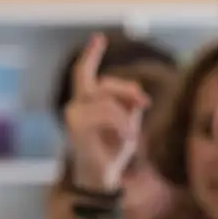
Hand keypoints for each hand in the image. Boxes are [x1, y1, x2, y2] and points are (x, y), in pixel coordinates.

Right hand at [63, 33, 148, 191]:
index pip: (85, 73)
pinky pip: (106, 114)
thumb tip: (137, 93)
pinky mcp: (76, 127)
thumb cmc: (112, 152)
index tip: (99, 38)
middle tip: (144, 104)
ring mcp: (73, 116)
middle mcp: (75, 106)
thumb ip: (131, 102)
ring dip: (124, 115)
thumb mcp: (128, 122)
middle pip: (104, 84)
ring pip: (107, 100)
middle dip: (127, 91)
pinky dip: (121, 124)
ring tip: (131, 134)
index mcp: (86, 103)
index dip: (91, 54)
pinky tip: (128, 137)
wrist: (102, 180)